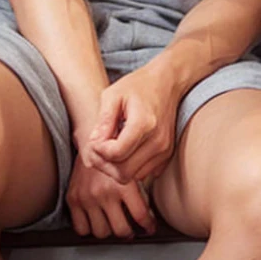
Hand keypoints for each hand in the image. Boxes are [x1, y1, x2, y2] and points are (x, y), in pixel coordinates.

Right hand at [65, 157, 155, 238]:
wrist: (91, 141)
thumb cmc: (116, 155)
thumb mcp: (135, 169)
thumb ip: (143, 189)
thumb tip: (150, 213)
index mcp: (123, 185)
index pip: (140, 215)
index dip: (148, 226)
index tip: (149, 228)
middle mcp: (104, 192)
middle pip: (120, 230)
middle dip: (129, 233)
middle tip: (132, 230)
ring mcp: (87, 197)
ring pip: (101, 232)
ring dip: (109, 231)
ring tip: (114, 224)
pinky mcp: (73, 199)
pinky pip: (81, 228)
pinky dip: (89, 229)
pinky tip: (97, 221)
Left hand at [81, 58, 182, 186]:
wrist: (167, 83)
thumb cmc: (138, 86)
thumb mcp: (113, 95)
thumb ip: (103, 122)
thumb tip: (93, 144)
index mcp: (144, 123)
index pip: (115, 154)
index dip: (98, 151)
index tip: (94, 140)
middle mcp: (157, 141)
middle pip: (123, 172)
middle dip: (104, 164)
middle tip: (97, 149)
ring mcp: (164, 149)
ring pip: (133, 177)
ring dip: (116, 168)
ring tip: (110, 149)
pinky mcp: (167, 154)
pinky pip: (144, 173)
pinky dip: (130, 167)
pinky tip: (125, 150)